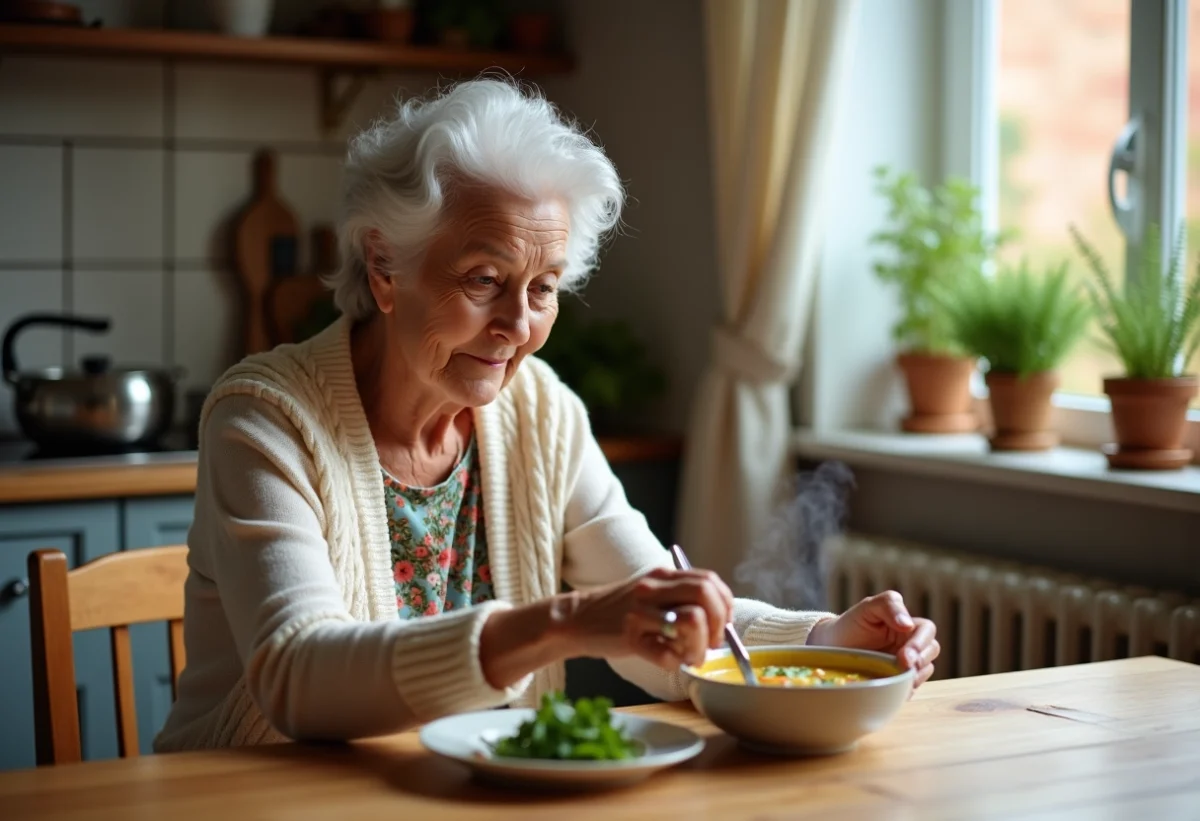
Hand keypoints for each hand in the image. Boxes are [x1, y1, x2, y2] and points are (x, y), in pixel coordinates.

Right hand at [557, 567, 734, 669]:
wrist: (577, 619)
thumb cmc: (620, 610)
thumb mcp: (651, 592)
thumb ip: (680, 597)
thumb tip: (718, 620)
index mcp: (663, 575)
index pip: (710, 581)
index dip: (724, 605)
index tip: (721, 624)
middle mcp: (653, 588)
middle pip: (706, 595)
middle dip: (718, 624)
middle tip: (710, 643)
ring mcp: (641, 611)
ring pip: (693, 621)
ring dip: (700, 647)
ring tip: (690, 656)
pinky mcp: (629, 637)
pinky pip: (666, 653)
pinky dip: (674, 662)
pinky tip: (668, 661)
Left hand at [806, 591, 938, 688]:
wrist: (831, 645)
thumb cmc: (851, 624)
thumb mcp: (868, 607)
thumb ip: (889, 606)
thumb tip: (908, 624)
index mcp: (907, 625)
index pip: (927, 631)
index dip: (920, 643)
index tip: (905, 656)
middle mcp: (911, 644)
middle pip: (931, 652)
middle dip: (920, 661)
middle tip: (902, 667)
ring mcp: (906, 664)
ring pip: (924, 672)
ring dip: (914, 676)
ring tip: (893, 677)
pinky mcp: (898, 681)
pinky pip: (911, 688)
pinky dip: (904, 689)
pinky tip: (890, 688)